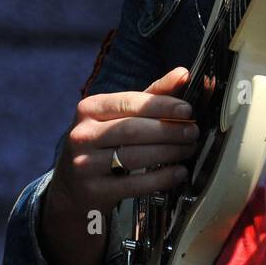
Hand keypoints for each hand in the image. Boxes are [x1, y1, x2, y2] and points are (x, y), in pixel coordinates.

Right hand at [41, 66, 197, 264]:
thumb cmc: (103, 144)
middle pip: (132, 130)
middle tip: (193, 132)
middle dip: (168, 130)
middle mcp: (82, 135)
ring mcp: (85, 164)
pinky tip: (178, 172)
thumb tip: (183, 73)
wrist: (72, 189)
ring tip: (189, 149)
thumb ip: (151, 95)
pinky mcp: (93, 191)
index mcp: (89, 108)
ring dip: (168, 152)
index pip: (129, 102)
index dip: (161, 105)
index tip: (187, 110)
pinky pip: (134, 184)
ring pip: (133, 157)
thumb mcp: (120, 116)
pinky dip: (161, 178)